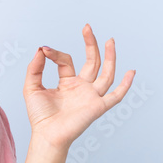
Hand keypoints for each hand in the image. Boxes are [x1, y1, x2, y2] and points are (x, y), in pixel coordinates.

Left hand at [23, 23, 134, 150]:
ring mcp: (91, 96)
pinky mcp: (98, 106)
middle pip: (92, 62)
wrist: (46, 135)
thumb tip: (41, 49)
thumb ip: (35, 68)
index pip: (66, 61)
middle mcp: (82, 88)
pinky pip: (116, 96)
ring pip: (106, 74)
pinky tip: (131, 72)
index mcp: (67, 83)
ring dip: (109, 57)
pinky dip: (125, 85)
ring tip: (109, 40)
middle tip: (87, 27)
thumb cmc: (39, 116)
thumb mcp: (31, 87)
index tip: (45, 50)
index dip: (56, 54)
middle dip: (91, 44)